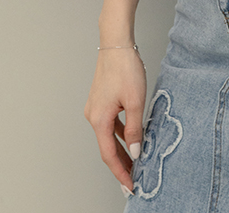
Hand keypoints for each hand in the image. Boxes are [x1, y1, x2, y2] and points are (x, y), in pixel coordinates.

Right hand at [84, 47, 146, 191]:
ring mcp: (95, 108)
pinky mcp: (100, 100)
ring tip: (134, 162)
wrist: (116, 44)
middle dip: (120, 165)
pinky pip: (109, 123)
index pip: (109, 155)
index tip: (130, 185)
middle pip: (107, 147)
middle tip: (133, 180)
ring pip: (108, 135)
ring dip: (121, 149)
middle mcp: (93, 116)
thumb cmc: (125, 68)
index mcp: (99, 119)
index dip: (120, 172)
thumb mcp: (135, 101)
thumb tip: (135, 152)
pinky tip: (131, 137)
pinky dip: (119, 133)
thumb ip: (134, 129)